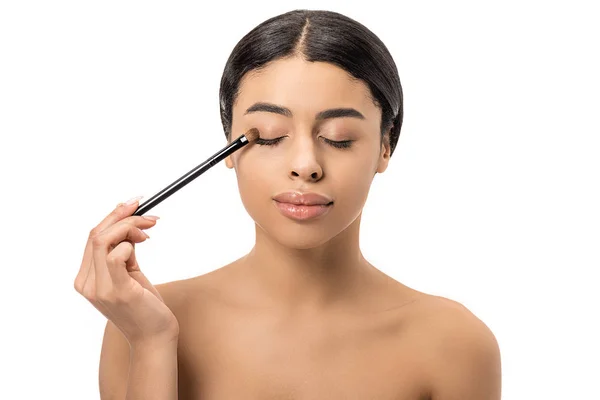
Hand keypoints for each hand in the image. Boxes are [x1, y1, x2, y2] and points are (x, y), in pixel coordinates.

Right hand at [74, 196, 178, 345]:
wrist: (154, 337)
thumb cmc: (144, 305)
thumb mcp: (129, 274)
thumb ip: (123, 252)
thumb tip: (129, 223)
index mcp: (85, 279)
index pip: (92, 237)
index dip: (112, 215)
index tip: (133, 203)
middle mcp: (87, 283)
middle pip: (96, 234)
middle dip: (123, 215)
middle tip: (147, 212)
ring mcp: (99, 289)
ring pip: (104, 240)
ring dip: (130, 225)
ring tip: (150, 228)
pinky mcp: (118, 291)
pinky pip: (117, 255)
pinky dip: (130, 243)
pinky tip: (143, 244)